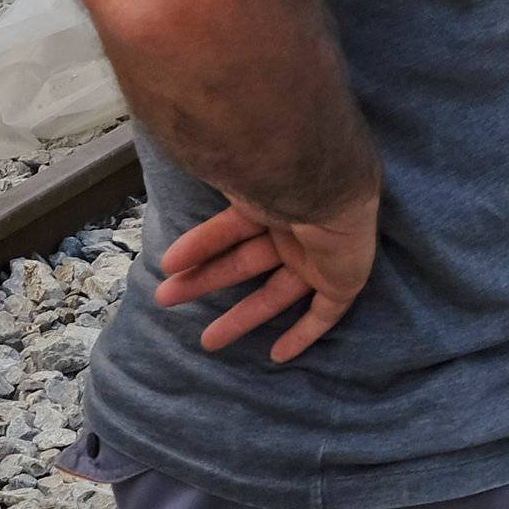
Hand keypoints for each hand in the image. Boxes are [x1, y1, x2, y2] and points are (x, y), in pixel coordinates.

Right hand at [155, 187, 378, 362]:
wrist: (328, 188)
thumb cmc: (280, 179)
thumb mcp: (236, 181)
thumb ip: (210, 179)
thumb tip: (176, 152)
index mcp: (273, 198)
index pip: (232, 227)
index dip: (203, 244)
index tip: (171, 262)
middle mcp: (296, 226)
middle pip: (245, 262)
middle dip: (206, 280)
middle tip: (165, 297)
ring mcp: (320, 254)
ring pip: (276, 293)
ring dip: (241, 318)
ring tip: (206, 342)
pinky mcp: (343, 280)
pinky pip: (325, 313)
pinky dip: (304, 334)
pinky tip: (278, 356)